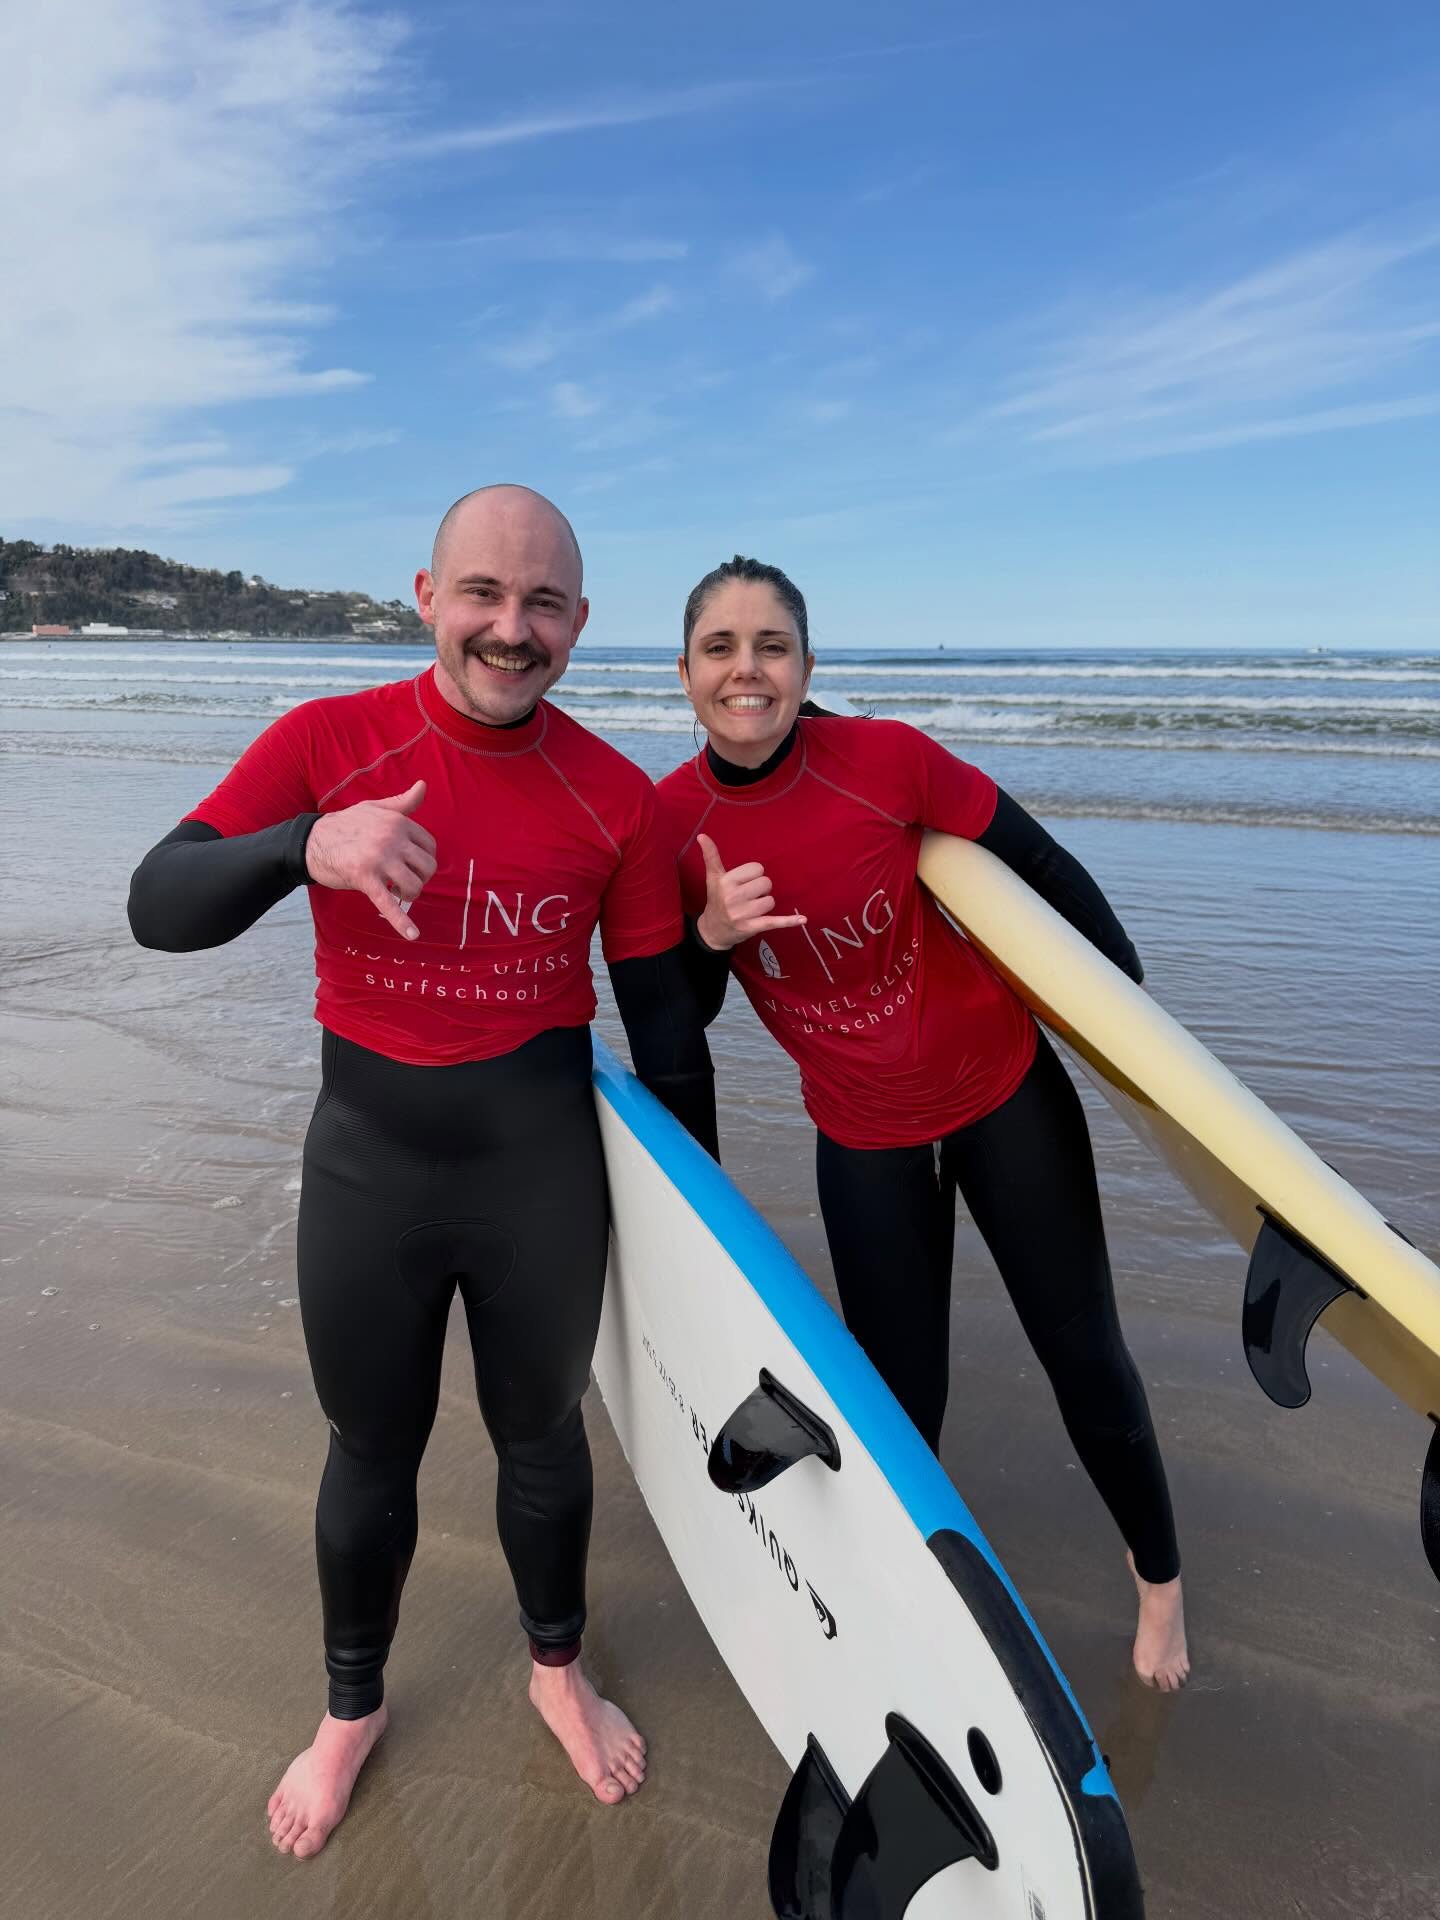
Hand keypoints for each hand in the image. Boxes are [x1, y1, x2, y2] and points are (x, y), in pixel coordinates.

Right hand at [305, 779, 436, 940]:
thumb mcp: (375, 808)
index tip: (412, 864)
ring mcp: (379, 859)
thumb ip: (402, 802)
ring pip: (413, 885)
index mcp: (397, 822)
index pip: (429, 846)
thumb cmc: (347, 824)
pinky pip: (388, 903)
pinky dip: (401, 921)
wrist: (312, 841)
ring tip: (397, 893)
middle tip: (404, 880)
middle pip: (427, 867)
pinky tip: (412, 935)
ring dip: (409, 894)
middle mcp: (391, 838)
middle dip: (420, 877)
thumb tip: (423, 786)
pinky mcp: (365, 879)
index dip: (423, 859)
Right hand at [694, 832, 806, 952]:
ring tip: (752, 908)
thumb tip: (702, 835)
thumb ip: (711, 856)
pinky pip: (775, 922)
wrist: (713, 930)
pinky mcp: (753, 927)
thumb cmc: (717, 899)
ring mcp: (743, 914)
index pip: (757, 869)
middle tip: (748, 896)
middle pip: (766, 883)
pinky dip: (789, 921)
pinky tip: (802, 919)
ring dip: (765, 904)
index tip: (744, 883)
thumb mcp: (713, 877)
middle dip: (760, 890)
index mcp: (726, 882)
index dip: (754, 875)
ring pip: (771, 901)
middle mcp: (733, 897)